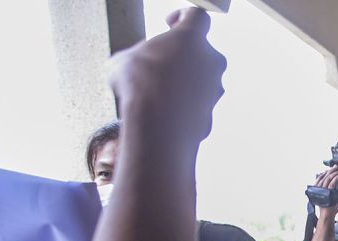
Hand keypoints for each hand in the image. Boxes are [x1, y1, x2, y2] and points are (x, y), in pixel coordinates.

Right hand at [108, 8, 225, 146]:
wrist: (158, 126)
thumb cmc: (141, 86)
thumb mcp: (123, 60)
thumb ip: (137, 55)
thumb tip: (132, 65)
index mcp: (191, 39)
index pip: (197, 16)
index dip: (183, 17)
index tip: (171, 24)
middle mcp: (211, 61)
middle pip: (200, 51)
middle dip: (181, 56)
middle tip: (159, 65)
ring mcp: (214, 89)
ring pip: (200, 80)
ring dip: (183, 82)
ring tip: (158, 92)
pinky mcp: (212, 113)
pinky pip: (197, 104)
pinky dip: (184, 105)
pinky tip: (164, 112)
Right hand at [313, 166, 337, 220]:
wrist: (327, 215)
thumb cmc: (328, 208)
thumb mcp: (329, 197)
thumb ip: (331, 191)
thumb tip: (335, 185)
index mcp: (317, 190)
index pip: (320, 178)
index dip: (325, 172)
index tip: (330, 169)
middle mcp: (318, 189)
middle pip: (324, 177)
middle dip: (330, 170)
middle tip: (336, 166)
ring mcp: (322, 191)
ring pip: (327, 179)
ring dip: (334, 173)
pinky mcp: (327, 193)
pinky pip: (331, 184)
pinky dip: (336, 178)